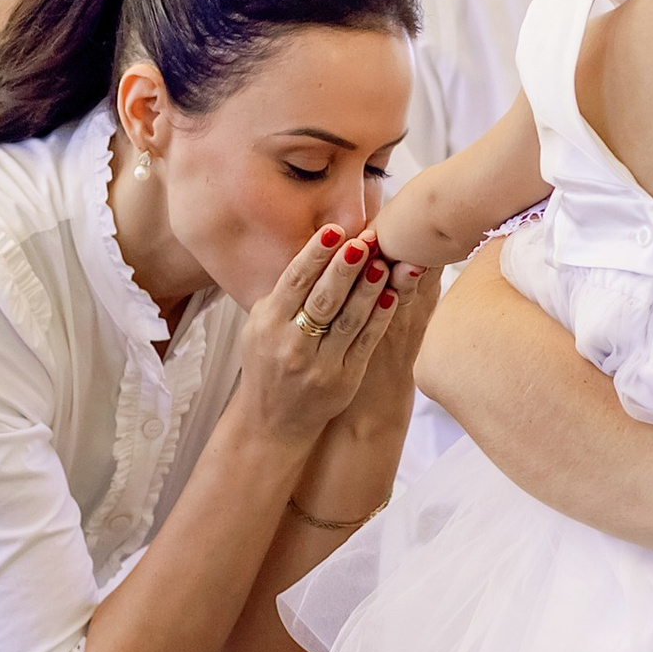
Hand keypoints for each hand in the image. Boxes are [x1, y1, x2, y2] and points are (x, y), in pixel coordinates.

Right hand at [237, 230, 399, 451]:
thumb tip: (315, 250)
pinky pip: (364, 342)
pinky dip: (379, 318)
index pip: (294, 281)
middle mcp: (291, 344)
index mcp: (268, 323)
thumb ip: (284, 292)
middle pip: (323, 299)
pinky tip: (392, 294)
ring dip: (368, 289)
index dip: (315, 255)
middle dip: (345, 267)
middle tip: (365, 239)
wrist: (272, 420)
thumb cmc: (268, 362)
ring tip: (383, 261)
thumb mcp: (260, 325)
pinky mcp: (342, 379)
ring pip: (348, 319)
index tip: (335, 230)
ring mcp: (318, 364)